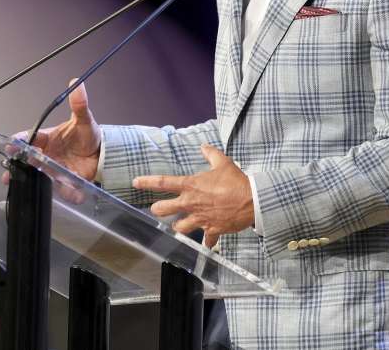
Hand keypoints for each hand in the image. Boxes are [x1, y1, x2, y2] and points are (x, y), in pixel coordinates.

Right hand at [18, 79, 101, 181]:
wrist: (102, 155)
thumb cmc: (89, 136)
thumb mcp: (85, 120)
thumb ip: (79, 104)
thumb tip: (77, 83)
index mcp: (48, 138)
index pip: (30, 137)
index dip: (20, 140)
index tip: (13, 143)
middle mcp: (47, 153)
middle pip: (27, 158)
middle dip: (16, 164)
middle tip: (9, 169)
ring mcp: (52, 167)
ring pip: (36, 173)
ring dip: (27, 178)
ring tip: (19, 182)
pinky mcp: (61, 180)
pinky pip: (56, 186)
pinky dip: (57, 189)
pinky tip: (56, 191)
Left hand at [133, 144, 253, 247]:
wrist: (251, 201)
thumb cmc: (236, 181)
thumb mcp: (223, 163)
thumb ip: (210, 154)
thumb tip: (203, 146)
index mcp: (191, 186)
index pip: (163, 182)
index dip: (147, 182)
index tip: (136, 182)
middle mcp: (191, 203)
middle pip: (163, 209)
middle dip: (158, 209)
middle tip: (157, 208)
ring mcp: (199, 218)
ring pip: (179, 228)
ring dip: (179, 227)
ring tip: (180, 225)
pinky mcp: (211, 229)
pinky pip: (206, 240)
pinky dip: (207, 242)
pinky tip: (208, 242)